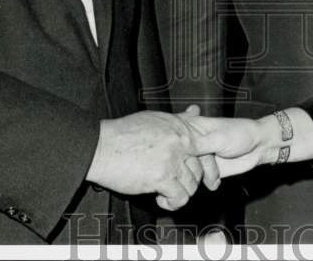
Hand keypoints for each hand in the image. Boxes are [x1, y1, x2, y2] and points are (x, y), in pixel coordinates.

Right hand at [85, 110, 215, 210]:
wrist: (102, 147)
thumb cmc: (124, 133)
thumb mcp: (156, 118)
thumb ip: (179, 118)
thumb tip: (195, 110)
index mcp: (180, 128)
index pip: (209, 145)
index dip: (210, 162)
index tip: (209, 173)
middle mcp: (179, 142)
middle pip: (201, 168)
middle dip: (191, 179)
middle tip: (177, 182)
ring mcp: (172, 159)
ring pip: (192, 184)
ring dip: (180, 191)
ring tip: (167, 189)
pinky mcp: (161, 177)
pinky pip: (180, 197)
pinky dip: (172, 202)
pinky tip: (161, 198)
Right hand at [182, 114, 274, 177]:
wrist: (258, 147)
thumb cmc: (241, 133)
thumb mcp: (218, 136)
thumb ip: (199, 143)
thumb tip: (180, 147)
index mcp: (193, 127)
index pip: (175, 139)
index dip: (176, 148)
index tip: (183, 155)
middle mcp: (194, 143)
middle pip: (181, 158)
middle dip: (190, 166)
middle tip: (204, 166)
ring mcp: (201, 158)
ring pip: (189, 171)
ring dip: (199, 176)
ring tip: (213, 173)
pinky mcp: (208, 171)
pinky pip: (200, 180)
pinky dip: (206, 182)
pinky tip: (215, 179)